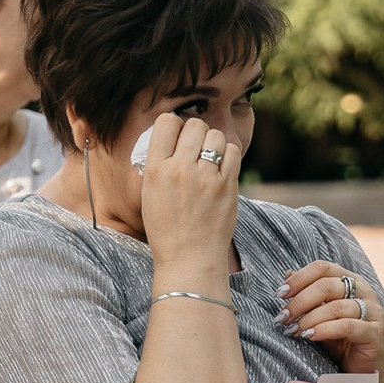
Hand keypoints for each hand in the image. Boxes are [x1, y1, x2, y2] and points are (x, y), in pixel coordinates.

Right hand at [135, 114, 239, 286]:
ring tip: (209, 160)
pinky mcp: (227, 186)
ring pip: (215, 135)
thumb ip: (159, 164)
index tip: (178, 137)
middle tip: (196, 150)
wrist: (189, 260)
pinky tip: (222, 168)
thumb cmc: (167, 230)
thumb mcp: (150, 194)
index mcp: (155, 170)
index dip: (174, 126)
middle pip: (194, 125)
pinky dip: (229, 155)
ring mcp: (205, 177)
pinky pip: (233, 151)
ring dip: (213, 143)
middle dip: (196, 133)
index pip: (166, 122)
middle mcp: (179, 170)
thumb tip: (174, 138)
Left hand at [277, 259, 383, 372]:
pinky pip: (347, 326)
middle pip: (326, 285)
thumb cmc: (341, 341)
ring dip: (308, 319)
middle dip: (299, 302)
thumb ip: (308, 296)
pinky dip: (324, 330)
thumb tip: (287, 273)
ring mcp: (373, 311)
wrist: (364, 371)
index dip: (299, 279)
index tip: (279, 295)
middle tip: (282, 317)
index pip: (322, 268)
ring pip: (336, 307)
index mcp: (351, 280)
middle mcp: (365, 291)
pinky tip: (309, 336)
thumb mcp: (320, 316)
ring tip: (293, 331)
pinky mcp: (375, 332)